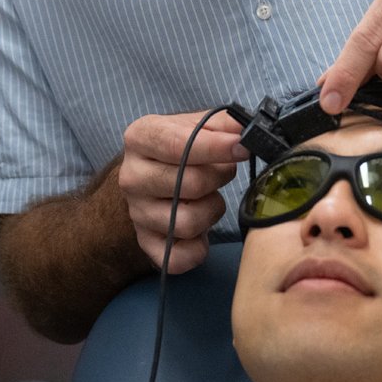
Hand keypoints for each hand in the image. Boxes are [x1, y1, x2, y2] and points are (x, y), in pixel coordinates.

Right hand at [118, 110, 248, 272]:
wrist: (151, 175)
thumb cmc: (180, 148)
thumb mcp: (197, 125)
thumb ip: (225, 123)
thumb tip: (250, 128)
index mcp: (140, 138)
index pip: (179, 144)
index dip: (216, 148)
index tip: (242, 148)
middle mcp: (131, 176)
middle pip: (190, 184)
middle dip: (218, 178)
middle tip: (222, 173)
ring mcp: (136, 213)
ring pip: (188, 223)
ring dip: (211, 211)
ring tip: (209, 199)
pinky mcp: (145, 243)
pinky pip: (177, 258)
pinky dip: (197, 249)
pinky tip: (201, 232)